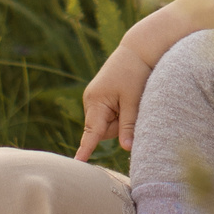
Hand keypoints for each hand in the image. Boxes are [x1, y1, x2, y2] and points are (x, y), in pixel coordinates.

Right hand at [75, 45, 155, 159]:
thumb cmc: (135, 73)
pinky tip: (125, 96)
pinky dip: (119, 111)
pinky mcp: (100, 98)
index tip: (78, 162)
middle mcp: (91, 101)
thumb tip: (127, 148)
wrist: (136, 51)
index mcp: (96, 101)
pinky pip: (109, 115)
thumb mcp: (134, 100)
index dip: (85, 149)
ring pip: (108, 124)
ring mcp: (94, 99)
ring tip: (129, 97)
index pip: (91, 132)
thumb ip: (129, 125)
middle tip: (131, 104)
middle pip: (104, 130)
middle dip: (119, 125)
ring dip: (121, 117)